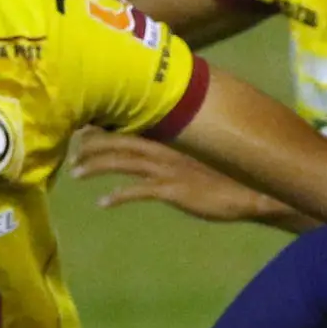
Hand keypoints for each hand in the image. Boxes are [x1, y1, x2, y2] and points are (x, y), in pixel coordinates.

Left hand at [71, 130, 293, 224]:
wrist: (255, 190)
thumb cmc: (232, 172)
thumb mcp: (205, 154)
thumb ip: (183, 147)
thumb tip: (166, 144)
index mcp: (173, 137)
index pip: (133, 125)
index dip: (106, 125)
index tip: (84, 127)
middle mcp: (167, 148)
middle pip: (121, 140)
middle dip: (92, 144)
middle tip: (71, 151)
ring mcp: (169, 169)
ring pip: (123, 162)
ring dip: (97, 165)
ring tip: (76, 173)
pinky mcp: (173, 190)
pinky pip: (138, 191)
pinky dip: (117, 196)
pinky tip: (102, 202)